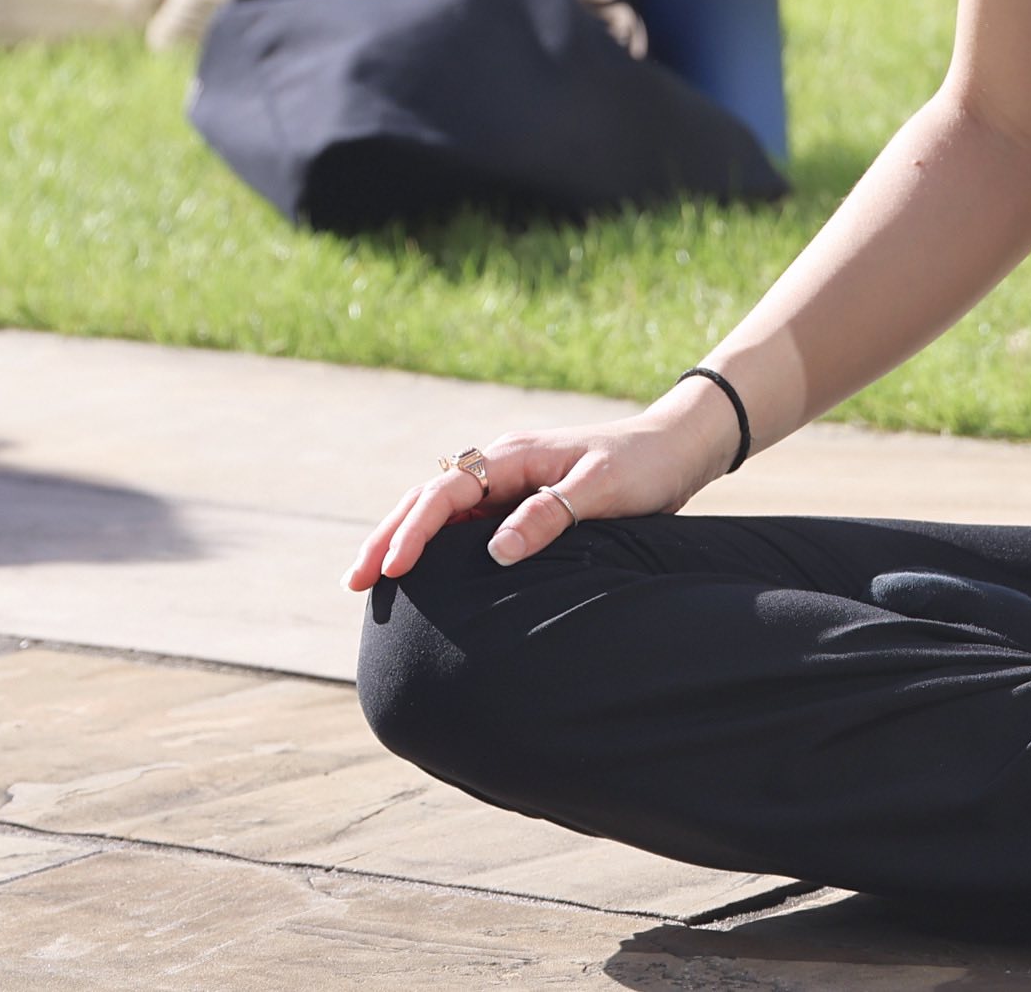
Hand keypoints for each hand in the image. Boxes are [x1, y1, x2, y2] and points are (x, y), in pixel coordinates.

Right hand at [346, 380, 743, 589]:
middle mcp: (501, 465)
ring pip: (440, 511)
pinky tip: (423, 574)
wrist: (677, 449)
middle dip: (387, 538)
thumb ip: (551, 515)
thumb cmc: (645, 467)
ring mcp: (509, 483)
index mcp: (512, 457)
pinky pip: (465, 523)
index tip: (393, 571)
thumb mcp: (603, 490)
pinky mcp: (521, 501)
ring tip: (371, 581)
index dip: (413, 532)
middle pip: (427, 500)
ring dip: (403, 540)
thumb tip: (496, 551)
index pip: (445, 494)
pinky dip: (435, 545)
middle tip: (353, 582)